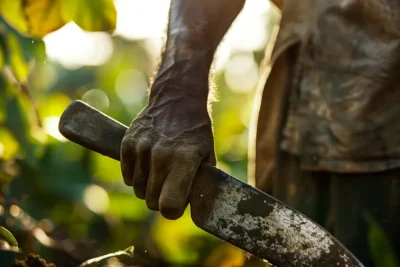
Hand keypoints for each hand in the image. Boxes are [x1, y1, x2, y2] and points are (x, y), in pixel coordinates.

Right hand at [120, 88, 215, 219]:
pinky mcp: (127, 144)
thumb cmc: (196, 132)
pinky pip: (128, 177)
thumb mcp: (207, 156)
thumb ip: (200, 184)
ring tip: (161, 173)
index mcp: (184, 160)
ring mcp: (141, 149)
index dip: (173, 210)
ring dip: (148, 188)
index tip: (177, 204)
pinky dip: (137, 176)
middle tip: (170, 186)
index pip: (168, 205)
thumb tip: (193, 212)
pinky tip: (148, 165)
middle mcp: (160, 156)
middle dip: (161, 200)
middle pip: (151, 202)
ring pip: (138, 191)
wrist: (177, 100)